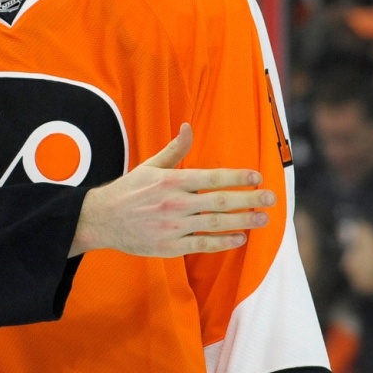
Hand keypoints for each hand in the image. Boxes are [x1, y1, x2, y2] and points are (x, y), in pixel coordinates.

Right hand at [69, 124, 275, 257]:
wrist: (102, 219)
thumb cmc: (128, 190)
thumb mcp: (150, 166)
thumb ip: (174, 149)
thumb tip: (188, 127)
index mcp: (171, 180)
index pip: (211, 178)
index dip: (236, 177)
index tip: (257, 177)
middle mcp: (175, 203)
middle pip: (219, 201)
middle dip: (248, 199)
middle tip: (271, 199)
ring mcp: (173, 226)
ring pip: (215, 223)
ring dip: (242, 221)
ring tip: (263, 219)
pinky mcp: (169, 246)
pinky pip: (202, 244)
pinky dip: (222, 242)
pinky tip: (239, 238)